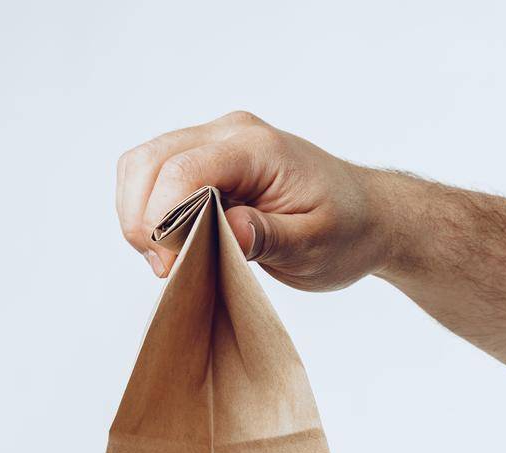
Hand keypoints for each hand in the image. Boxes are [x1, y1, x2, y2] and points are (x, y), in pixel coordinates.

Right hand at [116, 111, 392, 290]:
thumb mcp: (316, 244)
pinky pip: (153, 176)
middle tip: (165, 266)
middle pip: (148, 161)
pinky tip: (172, 242)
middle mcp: (230, 133)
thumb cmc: (346, 230)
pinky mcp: (204, 160)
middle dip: (141, 219)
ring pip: (142, 166)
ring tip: (167, 257)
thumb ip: (271, 236)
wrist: (366, 215)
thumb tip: (230, 231)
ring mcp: (214, 142)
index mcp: (258, 148)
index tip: (171, 266)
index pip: (184, 170)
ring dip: (139, 215)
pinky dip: (147, 211)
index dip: (162, 220)